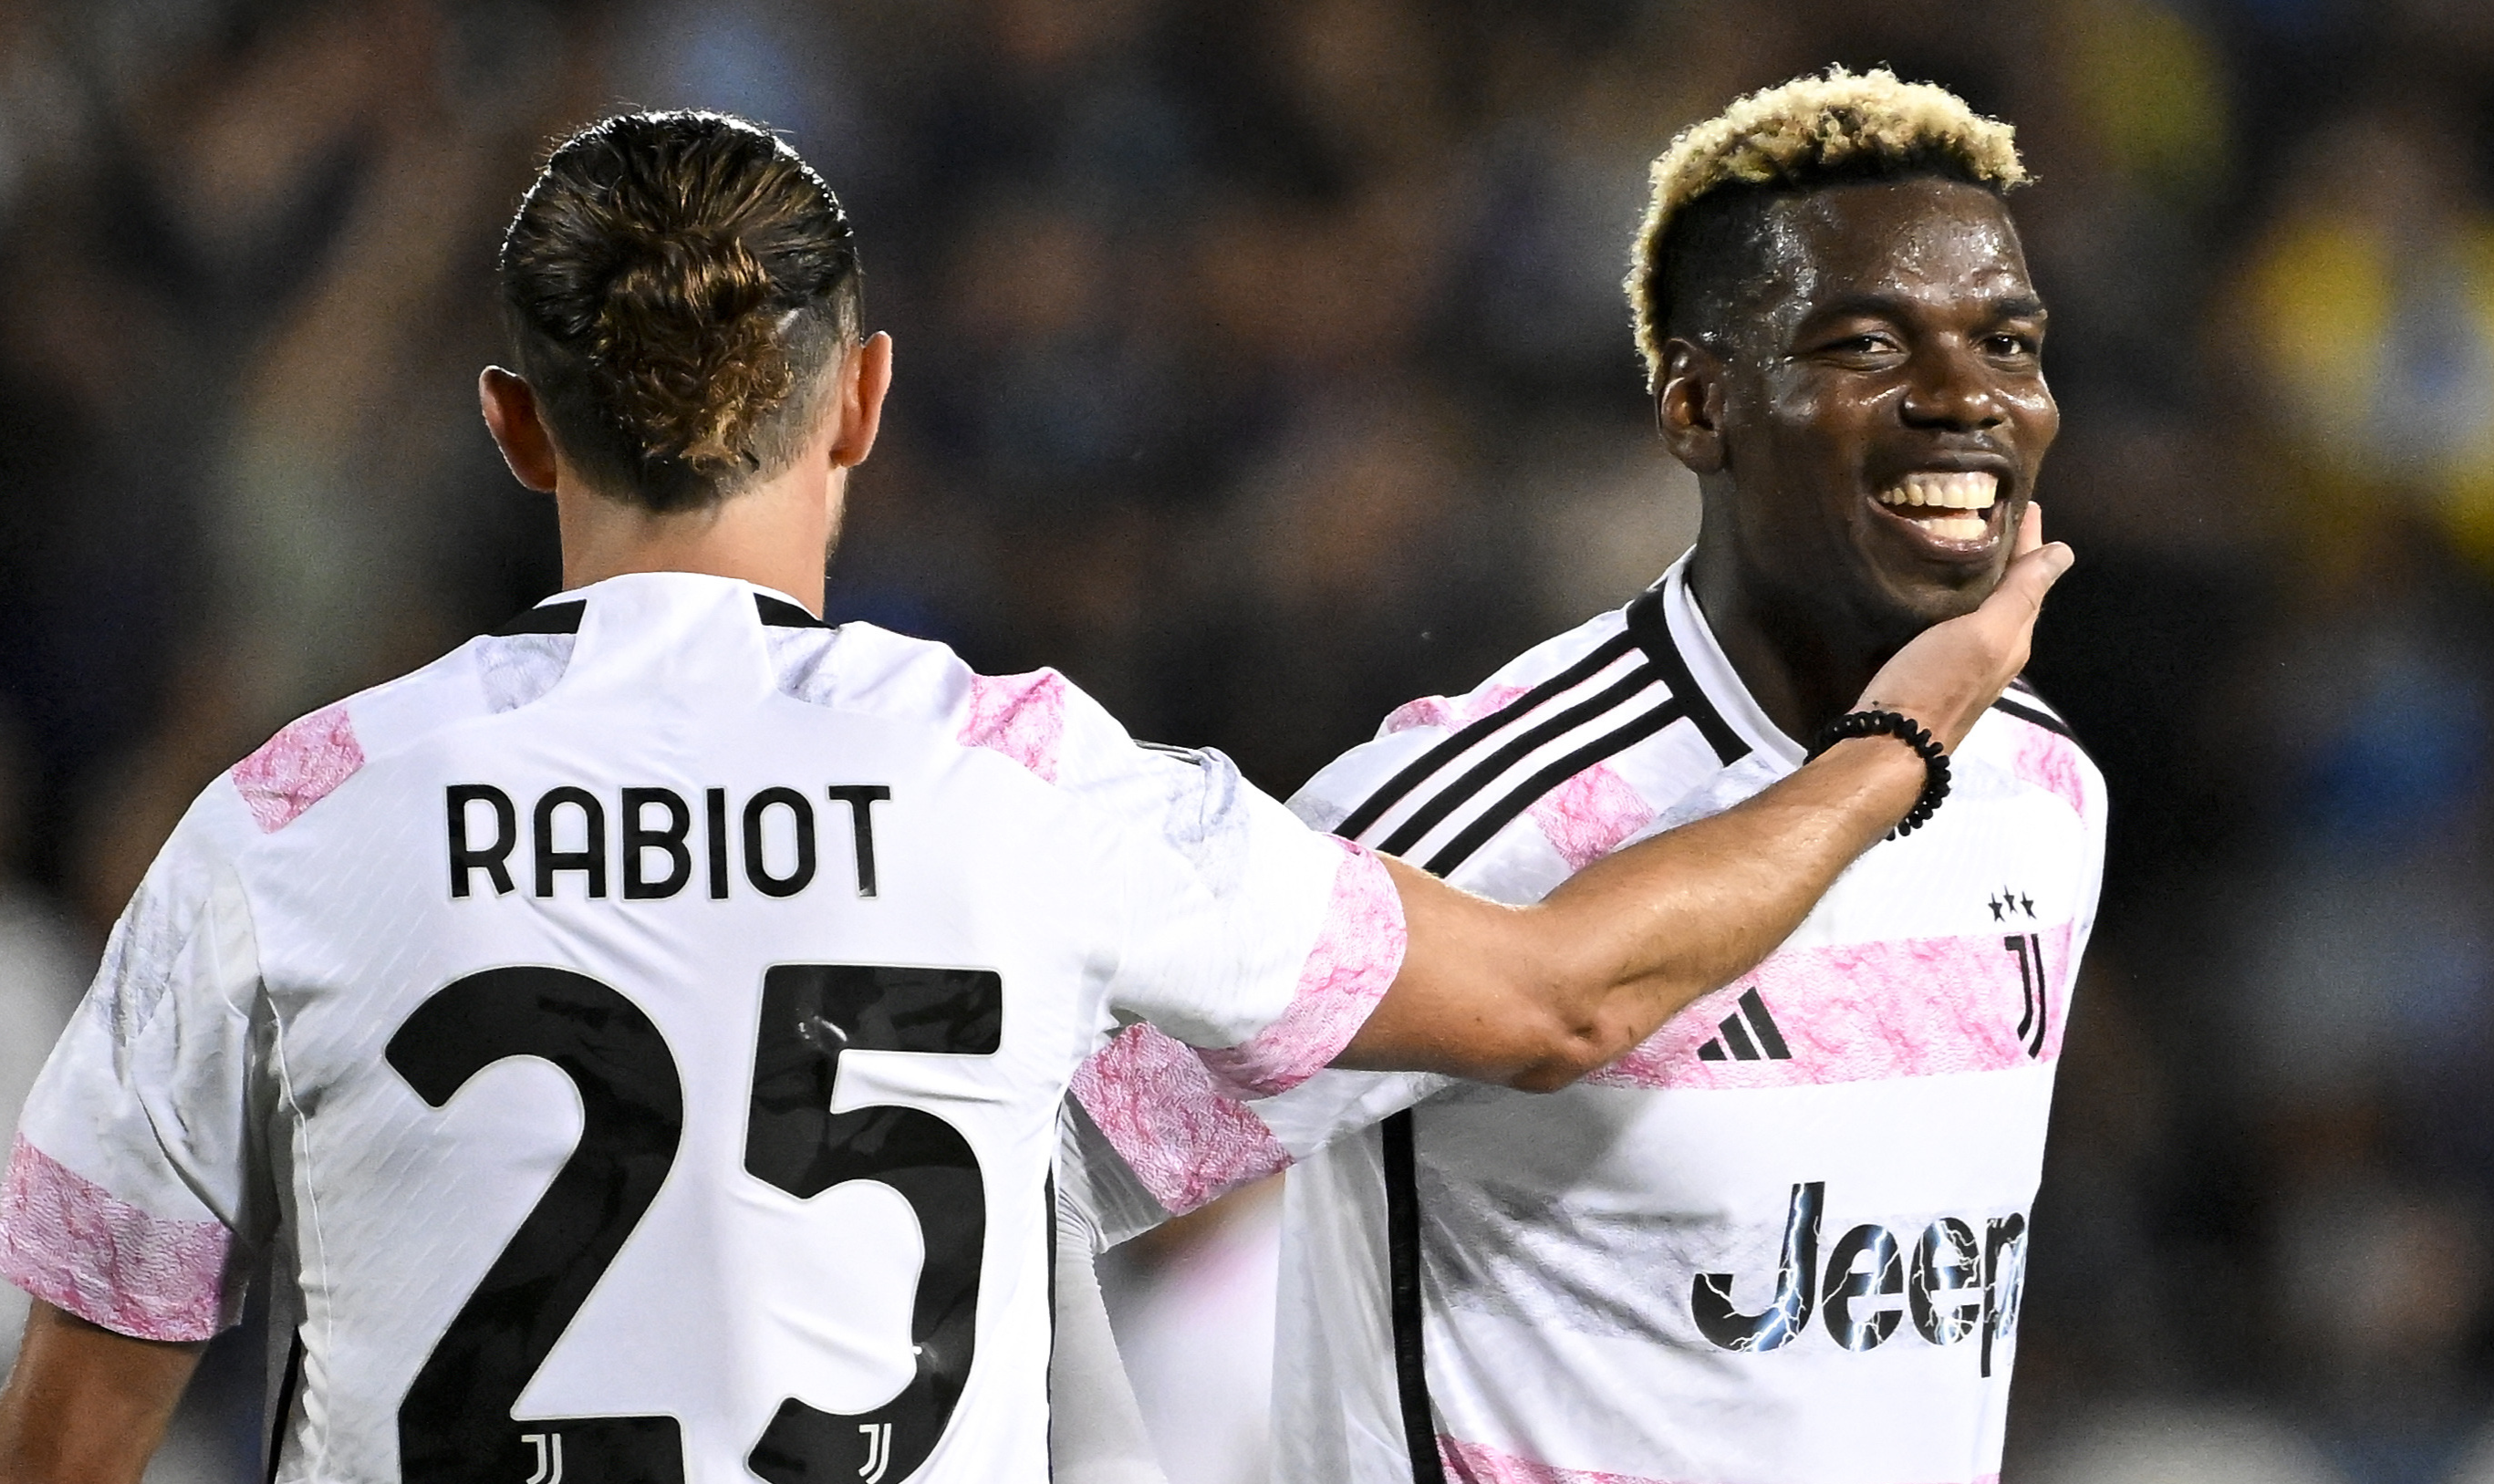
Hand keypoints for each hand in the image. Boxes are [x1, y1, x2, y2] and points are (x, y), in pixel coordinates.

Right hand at [1857, 505, 2073, 750]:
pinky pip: (1951, 620)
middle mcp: (1994, 647)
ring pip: (1981, 605)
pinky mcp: (1930, 668)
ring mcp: (1962, 661)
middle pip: (2009, 589)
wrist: (1886, 744)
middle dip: (2006, 552)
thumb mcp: (1985, 633)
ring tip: (1962, 540)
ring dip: (1978, 573)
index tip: (2022, 500)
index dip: (2029, 539)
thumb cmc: (1936, 683)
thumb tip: (2065, 552)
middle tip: (1990, 512)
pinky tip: (1932, 587)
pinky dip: (1952, 595)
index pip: (2030, 575)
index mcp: (2014, 635)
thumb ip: (2021, 594)